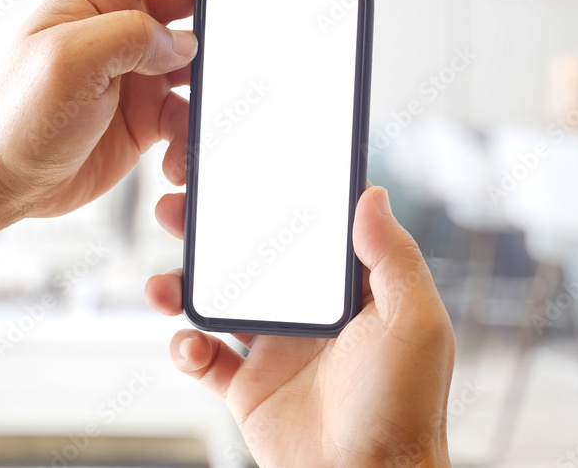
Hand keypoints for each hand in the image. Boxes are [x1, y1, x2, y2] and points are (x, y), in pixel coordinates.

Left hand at [0, 0, 276, 255]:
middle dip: (226, 17)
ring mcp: (136, 71)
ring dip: (213, 86)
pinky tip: (175, 158)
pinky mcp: (147, 113)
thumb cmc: (16, 117)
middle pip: (192, 2)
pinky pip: (190, 113)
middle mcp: (120, 26)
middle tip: (258, 29)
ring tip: (211, 110)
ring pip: (200, 61)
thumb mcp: (68, 61)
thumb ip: (132, 37)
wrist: (2, 182)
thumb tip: (185, 44)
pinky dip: (192, 135)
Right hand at [145, 186, 455, 466]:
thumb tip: (373, 193)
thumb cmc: (406, 407)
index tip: (243, 170)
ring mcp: (276, 349)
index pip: (309, 231)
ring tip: (163, 284)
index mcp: (349, 290)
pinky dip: (184, 347)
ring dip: (184, 286)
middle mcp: (310, 313)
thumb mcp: (414, 322)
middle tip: (177, 210)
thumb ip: (393, 256)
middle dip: (212, 233)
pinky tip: (189, 344)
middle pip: (252, 258)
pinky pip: (204, 358)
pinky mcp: (249, 388)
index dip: (277, 199)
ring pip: (218, 302)